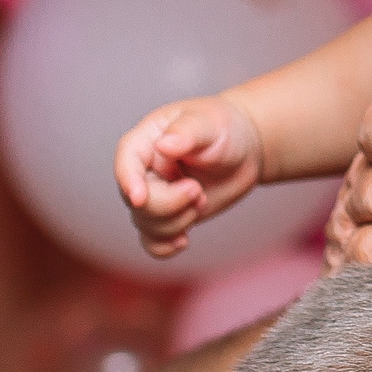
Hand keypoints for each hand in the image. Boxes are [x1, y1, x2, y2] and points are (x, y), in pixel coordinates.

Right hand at [113, 96, 265, 257]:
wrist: (245, 150)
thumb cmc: (225, 128)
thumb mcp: (210, 124)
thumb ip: (187, 132)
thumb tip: (165, 144)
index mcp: (148, 140)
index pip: (126, 160)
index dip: (128, 181)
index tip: (139, 198)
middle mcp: (144, 170)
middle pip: (137, 200)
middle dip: (169, 203)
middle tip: (198, 190)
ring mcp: (155, 195)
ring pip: (147, 223)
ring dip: (177, 221)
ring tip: (202, 199)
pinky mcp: (169, 216)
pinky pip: (153, 241)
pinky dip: (165, 247)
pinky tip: (184, 241)